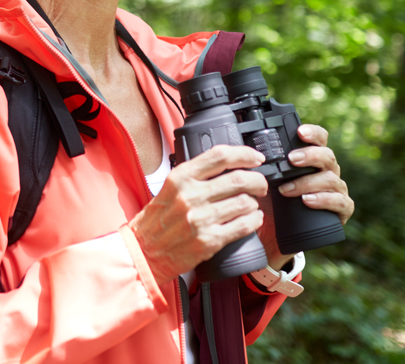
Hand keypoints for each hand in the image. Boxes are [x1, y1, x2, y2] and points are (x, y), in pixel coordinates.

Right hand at [129, 145, 268, 287]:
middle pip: (239, 179)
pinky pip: (243, 226)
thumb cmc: (157, 219)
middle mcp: (190, 195)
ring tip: (251, 204)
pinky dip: (255, 220)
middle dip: (258, 180)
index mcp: (181, 177)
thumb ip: (194, 175)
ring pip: (245, 202)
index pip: (220, 156)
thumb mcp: (170, 188)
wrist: (144, 251)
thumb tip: (227, 165)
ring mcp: (200, 219)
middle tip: (260, 185)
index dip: (245, 154)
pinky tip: (253, 219)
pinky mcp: (209, 240)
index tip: (256, 158)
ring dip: (254, 202)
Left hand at [256, 124, 354, 269]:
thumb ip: (260, 164)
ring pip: (331, 179)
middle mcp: (327, 172)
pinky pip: (340, 202)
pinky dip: (323, 200)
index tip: (300, 132)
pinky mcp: (341, 210)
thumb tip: (242, 146)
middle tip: (291, 159)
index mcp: (312, 160)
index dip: (313, 133)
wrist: (275, 235)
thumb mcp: (263, 180)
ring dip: (307, 182)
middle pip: (327, 156)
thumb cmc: (270, 203)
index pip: (319, 140)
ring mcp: (336, 190)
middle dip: (310, 155)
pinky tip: (307, 200)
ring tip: (287, 189)